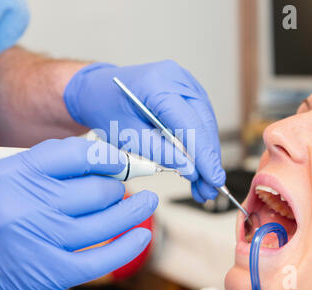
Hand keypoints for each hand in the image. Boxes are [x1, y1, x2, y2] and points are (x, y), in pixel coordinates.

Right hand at [0, 137, 157, 289]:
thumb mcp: (2, 174)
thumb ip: (48, 164)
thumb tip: (97, 159)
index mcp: (16, 172)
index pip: (79, 154)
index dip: (109, 157)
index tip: (120, 161)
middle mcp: (30, 204)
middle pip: (98, 189)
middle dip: (118, 186)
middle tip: (123, 186)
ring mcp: (41, 240)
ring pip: (105, 221)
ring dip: (133, 210)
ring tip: (146, 203)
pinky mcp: (48, 271)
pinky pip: (100, 259)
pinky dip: (127, 246)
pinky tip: (141, 235)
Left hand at [64, 60, 225, 202]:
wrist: (98, 88)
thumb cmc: (106, 108)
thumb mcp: (126, 135)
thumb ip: (158, 151)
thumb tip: (189, 169)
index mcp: (158, 84)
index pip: (189, 124)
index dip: (204, 155)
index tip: (213, 179)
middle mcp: (177, 78)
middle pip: (203, 124)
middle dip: (208, 160)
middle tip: (209, 189)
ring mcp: (185, 82)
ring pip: (205, 123)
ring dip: (206, 155)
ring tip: (203, 184)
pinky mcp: (187, 91)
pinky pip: (200, 119)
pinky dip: (199, 143)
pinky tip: (198, 165)